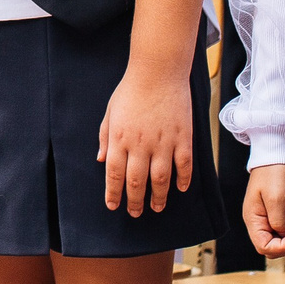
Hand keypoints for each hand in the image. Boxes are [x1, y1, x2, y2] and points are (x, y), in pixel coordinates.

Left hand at [98, 71, 193, 216]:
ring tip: (157, 207)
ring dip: (159, 197)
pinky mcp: (183, 137)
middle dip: (135, 202)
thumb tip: (100, 160)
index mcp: (119, 138)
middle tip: (135, 213)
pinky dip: (183, 179)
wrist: (158, 71)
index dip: (113, 194)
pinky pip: (184, 165)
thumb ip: (105, 137)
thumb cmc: (131, 90)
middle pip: (136, 182)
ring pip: (161, 179)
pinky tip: (180, 188)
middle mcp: (140, 144)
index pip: (114, 174)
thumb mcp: (110, 112)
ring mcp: (163, 142)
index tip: (113, 206)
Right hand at [244, 165, 284, 257]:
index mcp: (252, 218)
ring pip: (277, 239)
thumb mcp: (277, 198)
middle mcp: (256, 220)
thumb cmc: (273, 172)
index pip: (263, 246)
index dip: (281, 247)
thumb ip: (278, 221)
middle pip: (270, 246)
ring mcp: (264, 217)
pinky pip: (282, 230)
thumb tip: (283, 235)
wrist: (277, 154)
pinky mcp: (273, 212)